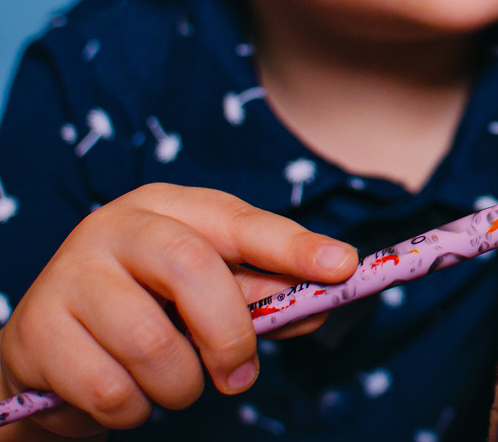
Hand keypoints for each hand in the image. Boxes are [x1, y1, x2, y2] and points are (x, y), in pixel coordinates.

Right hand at [0, 184, 357, 437]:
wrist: (51, 354)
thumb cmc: (148, 313)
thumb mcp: (208, 296)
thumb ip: (264, 298)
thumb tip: (319, 304)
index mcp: (169, 207)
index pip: (239, 221)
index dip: (293, 245)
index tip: (342, 266)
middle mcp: (116, 226)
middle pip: (193, 268)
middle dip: (230, 332)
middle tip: (240, 375)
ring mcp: (70, 274)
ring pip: (152, 343)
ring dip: (179, 384)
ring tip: (170, 383)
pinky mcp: (36, 333)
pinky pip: (111, 389)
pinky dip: (133, 410)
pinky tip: (124, 393)